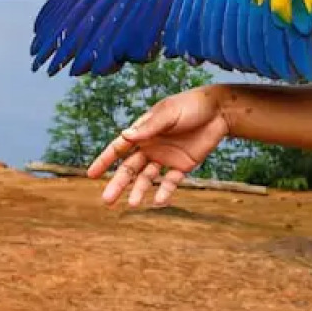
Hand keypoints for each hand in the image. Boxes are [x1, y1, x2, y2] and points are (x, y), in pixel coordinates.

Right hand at [86, 85, 230, 207]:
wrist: (220, 111)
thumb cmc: (191, 106)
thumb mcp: (168, 113)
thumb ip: (149, 127)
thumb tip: (124, 136)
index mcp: (143, 132)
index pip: (119, 148)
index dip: (104, 160)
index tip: (91, 174)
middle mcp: (151, 147)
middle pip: (129, 168)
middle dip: (118, 183)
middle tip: (106, 200)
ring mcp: (166, 158)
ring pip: (147, 178)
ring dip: (139, 190)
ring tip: (132, 204)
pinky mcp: (183, 166)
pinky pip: (170, 181)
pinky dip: (164, 191)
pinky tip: (159, 201)